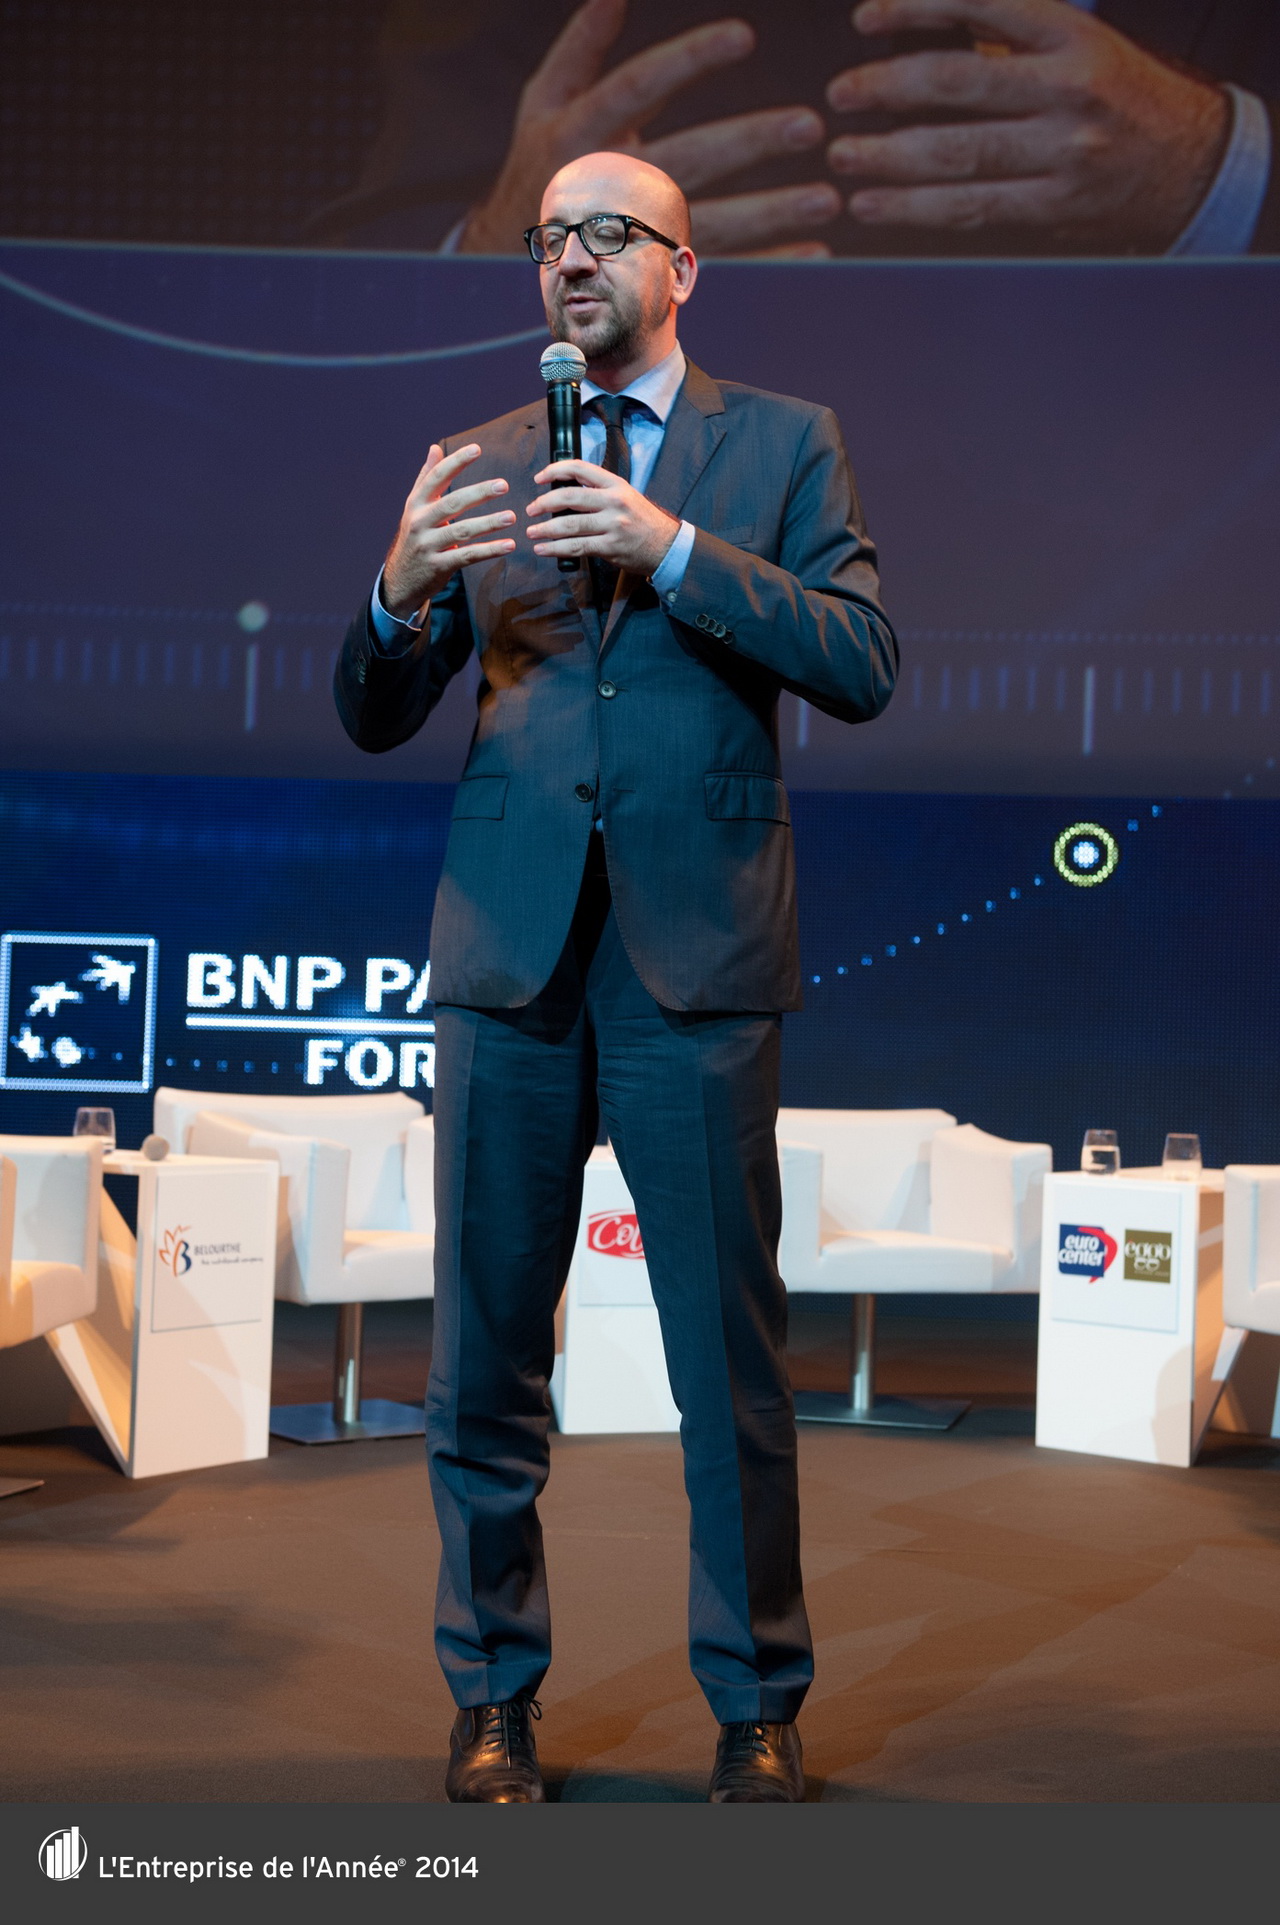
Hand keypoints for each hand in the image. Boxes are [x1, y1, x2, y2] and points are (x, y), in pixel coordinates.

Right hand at [381, 445, 516, 616]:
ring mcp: (428, 545)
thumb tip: (434, 447)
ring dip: (489, 523)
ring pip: (462, 531)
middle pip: (452, 503)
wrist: (400, 580)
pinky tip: (509, 545)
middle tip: (503, 485)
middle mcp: (419, 522)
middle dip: (479, 493)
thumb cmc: (415, 537)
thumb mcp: (415, 508)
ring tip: (512, 517)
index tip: (476, 449)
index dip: (456, 462)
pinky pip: (468, 556)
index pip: (436, 477)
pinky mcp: (438, 566)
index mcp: (416, 503)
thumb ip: (426, 478)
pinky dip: (489, 550)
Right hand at [459, 0, 839, 259]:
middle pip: (688, 159)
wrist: (505, 258)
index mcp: (581, 131)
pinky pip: (721, 267)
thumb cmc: (538, 162)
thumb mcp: (545, 99)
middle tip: (810, 126)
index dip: (688, 61)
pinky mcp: (654, 274)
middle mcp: (609, 184)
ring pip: (711, 221)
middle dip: (750, 142)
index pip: (639, 87)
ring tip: (828, 200)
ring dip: (772, 212)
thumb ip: (582, 45)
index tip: (744, 37)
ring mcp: (634, 237)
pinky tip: (812, 251)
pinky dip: (770, 261)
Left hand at [526, 459, 680, 573]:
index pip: (580, 468)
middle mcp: (614, 501)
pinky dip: (555, 549)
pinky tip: (543, 549)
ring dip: (545, 529)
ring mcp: (613, 525)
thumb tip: (564, 494)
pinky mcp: (610, 547)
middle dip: (544, 503)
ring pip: (570, 525)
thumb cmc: (642, 521)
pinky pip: (576, 547)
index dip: (555, 470)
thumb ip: (599, 492)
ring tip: (531, 532)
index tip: (539, 479)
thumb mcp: (625, 496)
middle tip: (530, 510)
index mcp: (615, 484)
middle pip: (570, 497)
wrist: (666, 546)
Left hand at [826, 0, 1230, 251]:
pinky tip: (876, 204)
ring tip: (844, 157)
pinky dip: (915, 207)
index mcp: (1068, 34)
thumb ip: (1001, 36)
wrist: (1188, 162)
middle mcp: (1068, 90)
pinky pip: (971, 207)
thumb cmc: (1113, 97)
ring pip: (959, 154)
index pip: (980, 5)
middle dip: (887, 89)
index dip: (915, 7)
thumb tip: (917, 28)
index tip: (866, 19)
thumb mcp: (1072, 43)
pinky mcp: (1054, 206)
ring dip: (889, 157)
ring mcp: (1063, 153)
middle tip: (840, 97)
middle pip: (958, 85)